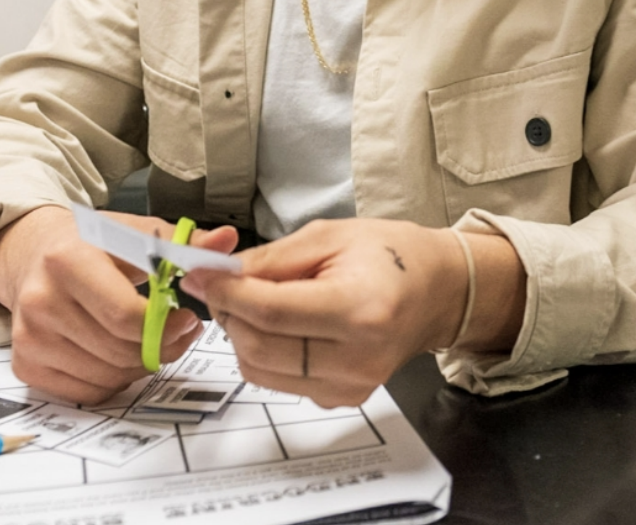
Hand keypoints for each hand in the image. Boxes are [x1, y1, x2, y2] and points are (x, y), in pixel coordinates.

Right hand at [0, 206, 238, 404]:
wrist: (32, 253)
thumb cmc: (90, 244)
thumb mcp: (135, 232)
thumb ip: (183, 243)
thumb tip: (226, 243)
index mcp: (68, 260)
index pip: (125, 316)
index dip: (166, 326)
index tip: (187, 318)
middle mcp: (41, 299)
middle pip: (119, 350)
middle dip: (161, 347)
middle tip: (177, 332)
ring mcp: (30, 335)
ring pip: (107, 375)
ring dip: (140, 365)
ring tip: (150, 340)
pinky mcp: (26, 362)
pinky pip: (88, 391)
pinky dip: (114, 380)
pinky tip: (120, 353)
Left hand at [184, 218, 487, 407]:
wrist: (436, 291)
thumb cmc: (391, 255)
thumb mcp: (329, 236)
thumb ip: (270, 260)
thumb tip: (216, 274)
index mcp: (359, 309)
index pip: (271, 311)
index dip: (226, 293)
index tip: (199, 275)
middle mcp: (357, 358)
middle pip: (259, 347)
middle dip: (228, 314)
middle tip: (221, 284)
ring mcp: (350, 385)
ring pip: (260, 370)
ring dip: (241, 335)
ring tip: (253, 301)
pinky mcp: (341, 398)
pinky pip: (279, 380)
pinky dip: (263, 352)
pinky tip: (280, 324)